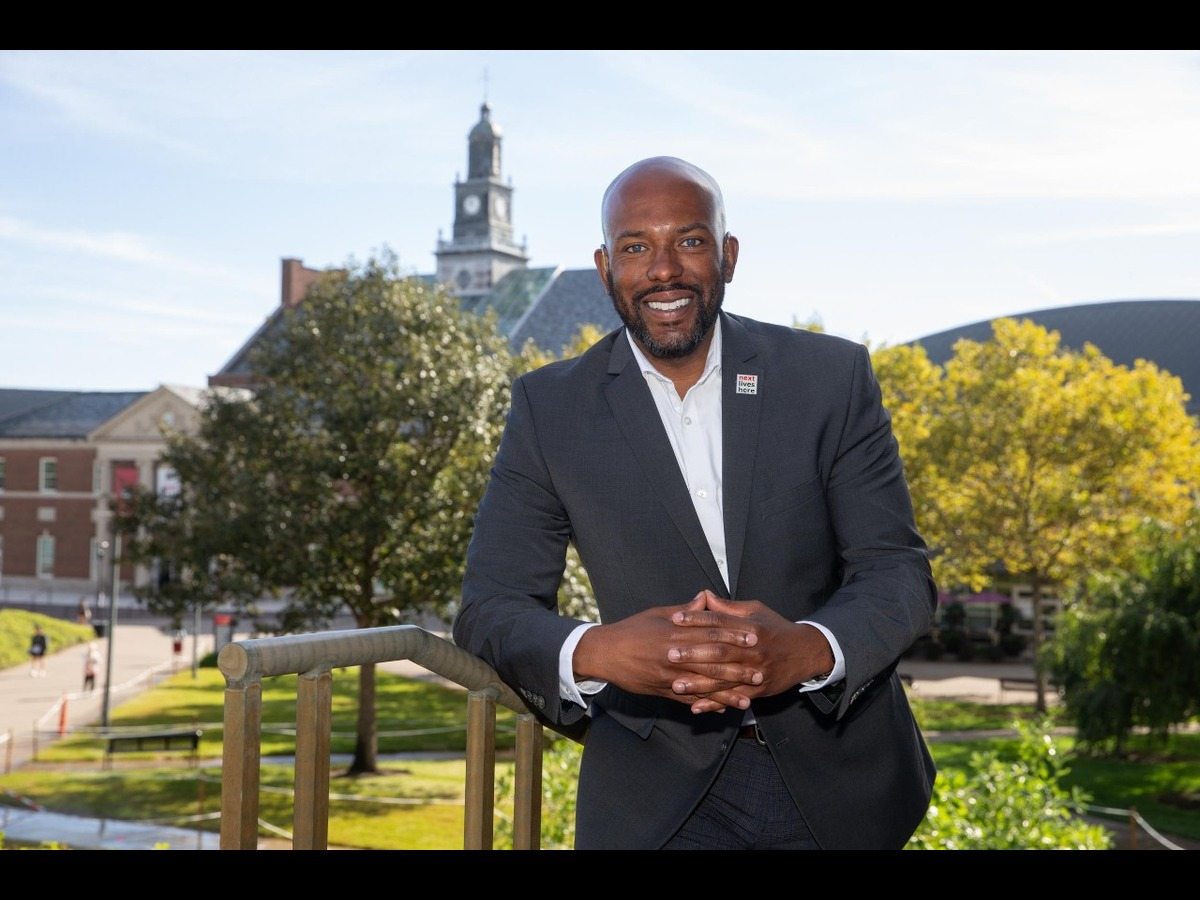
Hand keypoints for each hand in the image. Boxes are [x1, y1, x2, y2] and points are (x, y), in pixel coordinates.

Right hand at [574, 593, 763, 711]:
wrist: (605, 653)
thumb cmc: (631, 630)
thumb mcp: (657, 614)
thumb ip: (685, 610)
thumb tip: (705, 599)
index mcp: (675, 632)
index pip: (711, 632)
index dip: (735, 635)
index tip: (754, 636)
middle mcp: (675, 654)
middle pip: (713, 661)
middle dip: (739, 666)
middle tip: (761, 669)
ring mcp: (670, 676)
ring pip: (704, 685)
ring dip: (728, 692)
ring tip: (749, 696)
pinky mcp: (663, 691)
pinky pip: (689, 700)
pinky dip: (707, 704)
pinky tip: (723, 709)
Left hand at [668, 591, 834, 713]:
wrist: (806, 652)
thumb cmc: (776, 628)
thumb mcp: (756, 610)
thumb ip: (729, 607)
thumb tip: (705, 597)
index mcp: (750, 627)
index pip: (720, 622)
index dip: (697, 619)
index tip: (676, 619)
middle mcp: (753, 649)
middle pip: (720, 651)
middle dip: (693, 654)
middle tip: (669, 654)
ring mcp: (756, 671)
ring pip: (724, 678)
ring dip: (699, 683)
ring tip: (676, 684)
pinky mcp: (758, 690)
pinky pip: (733, 697)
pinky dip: (715, 703)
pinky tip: (696, 706)